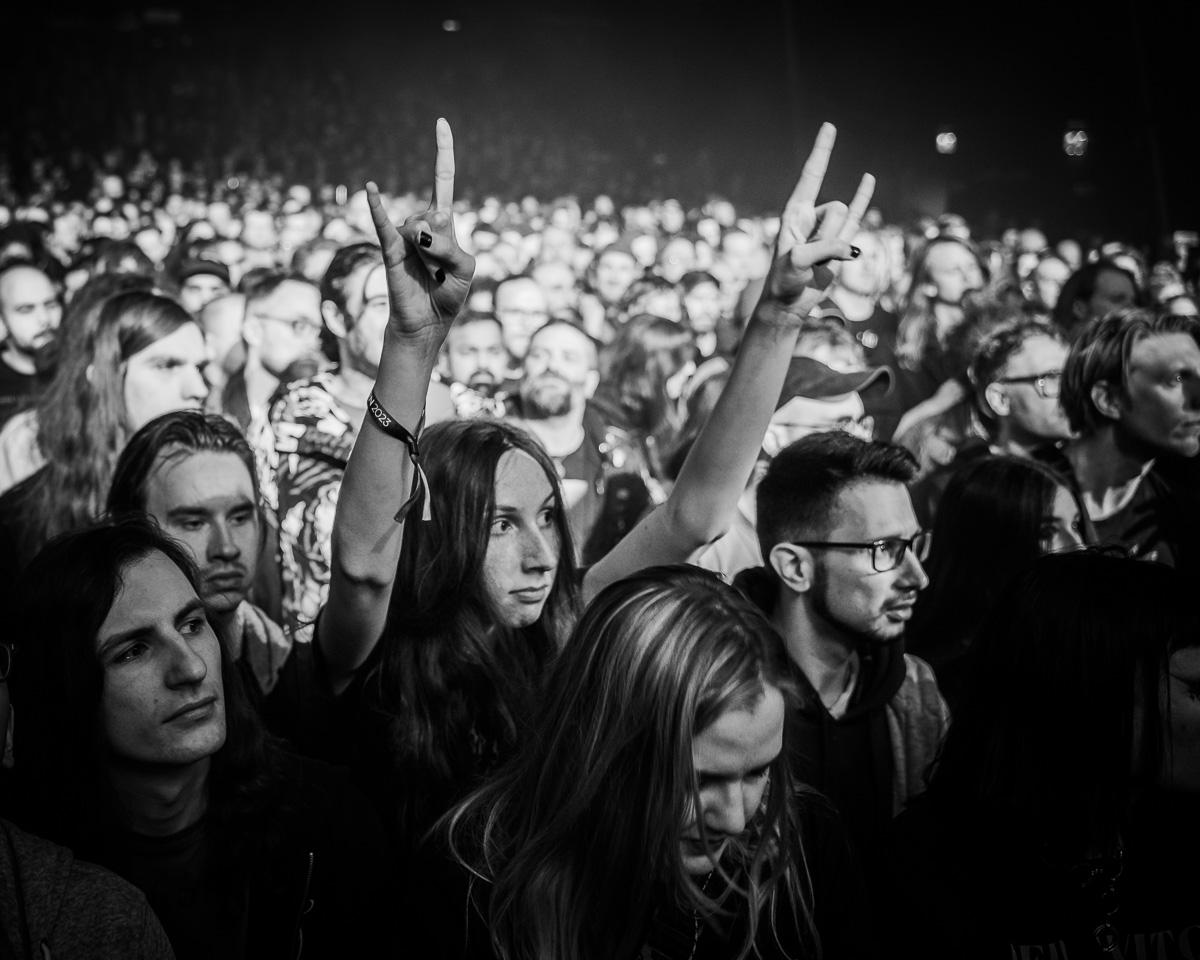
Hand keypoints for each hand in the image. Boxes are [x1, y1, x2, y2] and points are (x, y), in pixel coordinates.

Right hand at [365, 118, 474, 341]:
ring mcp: (404, 234)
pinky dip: (377, 207)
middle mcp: (421, 222)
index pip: (443, 178)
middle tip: (442, 271)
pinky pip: (383, 224)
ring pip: (422, 229)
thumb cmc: (448, 294)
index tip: (441, 122)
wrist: (426, 323)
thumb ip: (450, 246)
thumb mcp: (466, 270)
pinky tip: (370, 189)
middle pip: (437, 213)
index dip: (443, 152)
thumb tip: (421, 230)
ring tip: (429, 276)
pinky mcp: (389, 249)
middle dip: (445, 243)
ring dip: (432, 256)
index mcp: (444, 223)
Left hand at [758, 123, 874, 323]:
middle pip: (838, 209)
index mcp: (794, 213)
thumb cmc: (784, 281)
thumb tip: (849, 246)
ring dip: (836, 247)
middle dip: (829, 234)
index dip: (822, 152)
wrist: (789, 304)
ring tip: (817, 264)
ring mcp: (826, 227)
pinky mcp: (839, 242)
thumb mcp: (798, 263)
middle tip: (809, 257)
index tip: (830, 127)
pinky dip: (864, 198)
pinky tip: (868, 178)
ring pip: (848, 222)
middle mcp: (811, 215)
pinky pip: (857, 216)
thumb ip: (823, 249)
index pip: (811, 176)